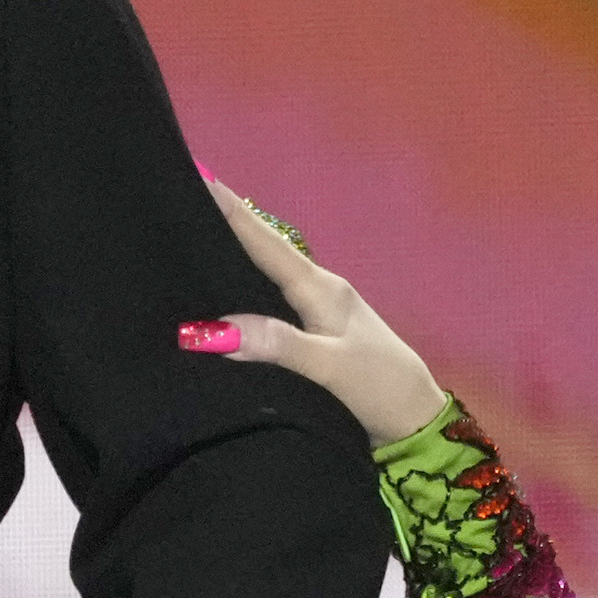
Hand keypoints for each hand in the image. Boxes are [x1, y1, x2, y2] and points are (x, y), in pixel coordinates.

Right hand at [184, 177, 447, 444]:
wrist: (417, 421)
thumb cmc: (379, 387)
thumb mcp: (330, 367)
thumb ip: (277, 345)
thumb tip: (211, 331)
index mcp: (321, 289)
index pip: (267, 243)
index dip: (233, 211)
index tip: (200, 175)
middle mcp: (317, 292)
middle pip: (263, 252)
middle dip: (225, 225)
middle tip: (180, 199)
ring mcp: (318, 313)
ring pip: (266, 276)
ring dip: (234, 257)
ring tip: (191, 238)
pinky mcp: (315, 336)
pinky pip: (270, 302)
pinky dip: (244, 291)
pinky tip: (221, 295)